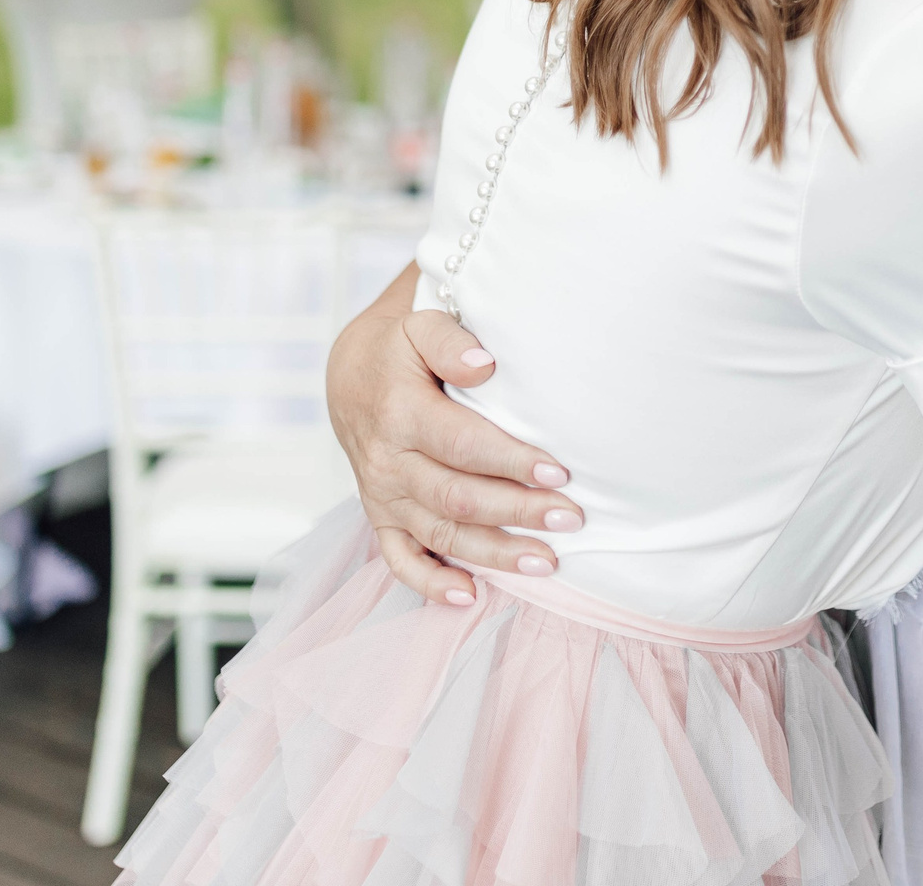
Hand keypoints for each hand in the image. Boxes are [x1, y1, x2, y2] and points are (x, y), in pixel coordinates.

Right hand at [324, 270, 583, 606]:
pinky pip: (400, 559)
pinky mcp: (380, 517)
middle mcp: (387, 462)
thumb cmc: (399, 347)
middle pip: (458, 498)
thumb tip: (484, 364)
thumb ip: (450, 342)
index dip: (512, 462)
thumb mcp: (419, 324)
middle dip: (518, 512)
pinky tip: (470, 597)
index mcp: (399, 413)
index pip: (463, 445)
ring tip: (548, 562)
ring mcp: (382, 496)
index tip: (560, 473)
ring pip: (440, 534)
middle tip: (572, 518)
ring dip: (494, 554)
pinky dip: (431, 583)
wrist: (350, 374)